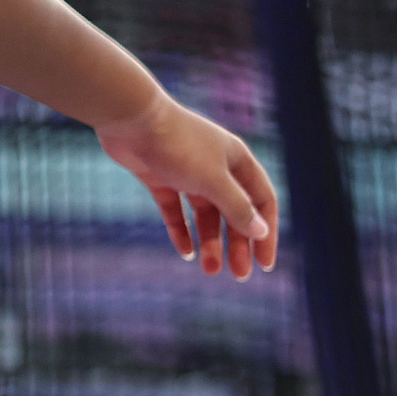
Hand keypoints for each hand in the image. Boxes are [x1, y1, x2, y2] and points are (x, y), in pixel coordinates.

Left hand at [96, 93, 278, 279]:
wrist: (130, 119)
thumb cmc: (178, 145)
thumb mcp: (213, 180)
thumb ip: (237, 207)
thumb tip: (261, 231)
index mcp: (236, 160)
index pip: (261, 200)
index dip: (266, 232)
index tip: (265, 264)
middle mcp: (214, 166)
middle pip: (233, 211)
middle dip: (237, 243)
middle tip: (238, 275)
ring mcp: (186, 172)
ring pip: (204, 214)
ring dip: (209, 241)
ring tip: (210, 270)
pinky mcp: (159, 177)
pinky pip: (175, 210)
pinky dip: (181, 230)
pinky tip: (186, 253)